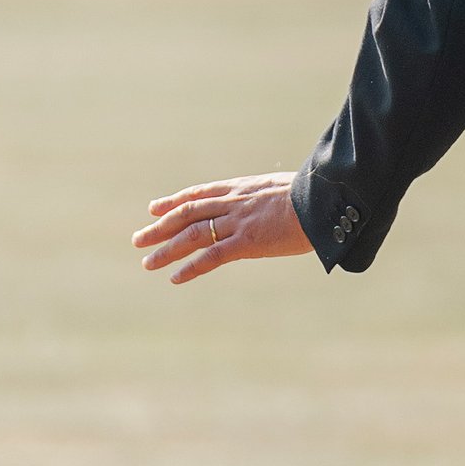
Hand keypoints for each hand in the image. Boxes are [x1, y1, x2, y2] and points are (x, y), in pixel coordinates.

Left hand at [134, 173, 311, 284]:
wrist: (325, 200)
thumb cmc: (315, 195)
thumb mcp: (285, 188)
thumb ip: (269, 197)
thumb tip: (273, 203)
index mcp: (241, 187)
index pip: (198, 194)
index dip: (174, 201)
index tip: (154, 208)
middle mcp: (233, 203)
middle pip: (187, 214)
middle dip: (160, 227)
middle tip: (139, 239)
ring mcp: (238, 223)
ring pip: (192, 236)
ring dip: (167, 250)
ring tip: (148, 262)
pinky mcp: (247, 243)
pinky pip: (211, 256)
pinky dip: (191, 268)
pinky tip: (175, 277)